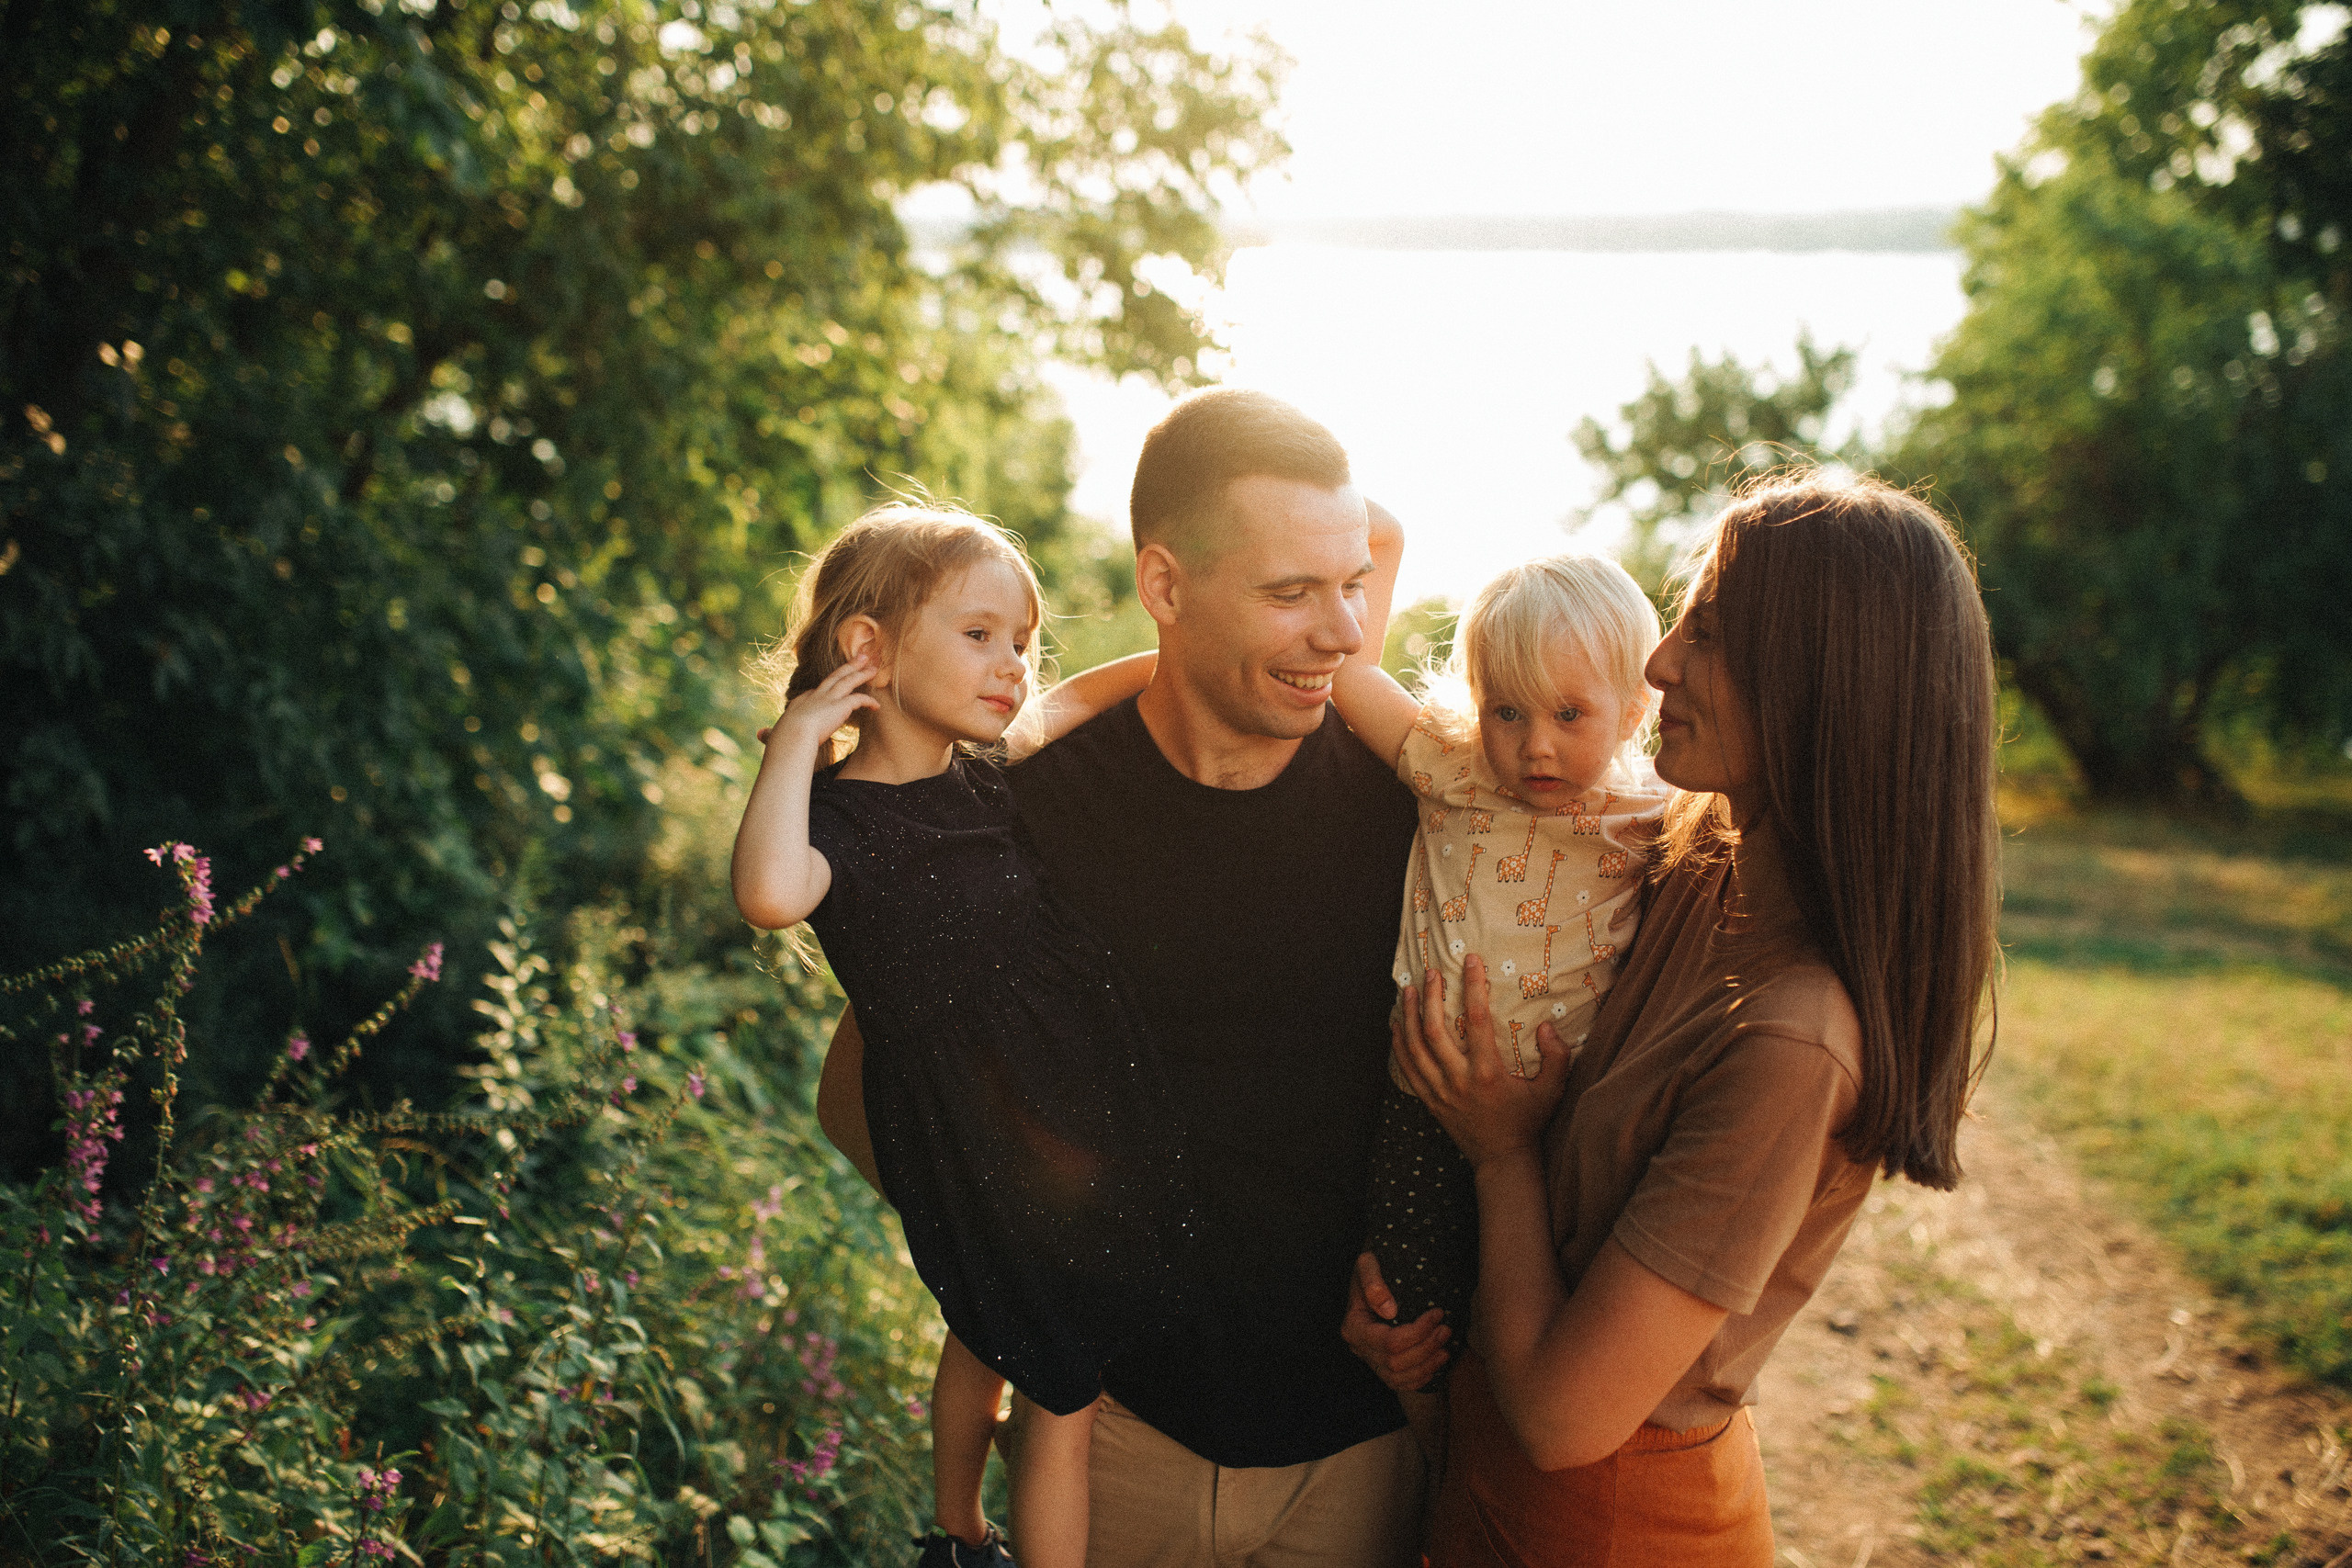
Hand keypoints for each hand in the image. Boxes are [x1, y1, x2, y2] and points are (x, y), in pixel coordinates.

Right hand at [760, 656, 876, 751]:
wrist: (793, 736)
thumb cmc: (782, 739)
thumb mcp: (773, 734)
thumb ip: (769, 735)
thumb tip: (759, 735)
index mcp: (800, 702)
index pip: (815, 691)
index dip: (826, 687)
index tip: (834, 683)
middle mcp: (815, 696)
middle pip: (835, 677)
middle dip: (848, 667)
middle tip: (861, 657)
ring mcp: (829, 699)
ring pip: (848, 681)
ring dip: (861, 674)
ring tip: (873, 668)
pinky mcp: (841, 706)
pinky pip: (859, 700)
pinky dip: (868, 701)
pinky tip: (876, 706)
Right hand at [1340, 1251, 1450, 1392]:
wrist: (1371, 1280)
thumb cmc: (1372, 1269)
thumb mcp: (1368, 1263)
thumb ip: (1372, 1281)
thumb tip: (1389, 1310)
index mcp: (1353, 1326)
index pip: (1389, 1342)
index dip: (1418, 1332)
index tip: (1437, 1314)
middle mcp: (1359, 1348)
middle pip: (1395, 1362)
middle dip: (1426, 1348)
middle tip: (1446, 1329)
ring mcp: (1369, 1360)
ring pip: (1398, 1378)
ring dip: (1426, 1366)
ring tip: (1445, 1347)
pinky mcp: (1381, 1366)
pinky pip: (1399, 1384)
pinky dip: (1419, 1378)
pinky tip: (1435, 1363)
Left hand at [1394, 955, 1571, 1168]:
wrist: (1502, 1159)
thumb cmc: (1528, 1122)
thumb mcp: (1552, 1092)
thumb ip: (1557, 1058)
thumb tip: (1546, 1027)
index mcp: (1488, 1073)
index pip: (1478, 1020)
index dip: (1473, 987)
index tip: (1471, 962)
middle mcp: (1459, 1080)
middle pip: (1436, 1029)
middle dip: (1431, 997)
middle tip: (1431, 973)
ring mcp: (1440, 1091)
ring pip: (1416, 1047)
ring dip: (1410, 1015)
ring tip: (1408, 990)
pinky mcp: (1430, 1100)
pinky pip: (1408, 1068)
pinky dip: (1399, 1045)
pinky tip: (1397, 1025)